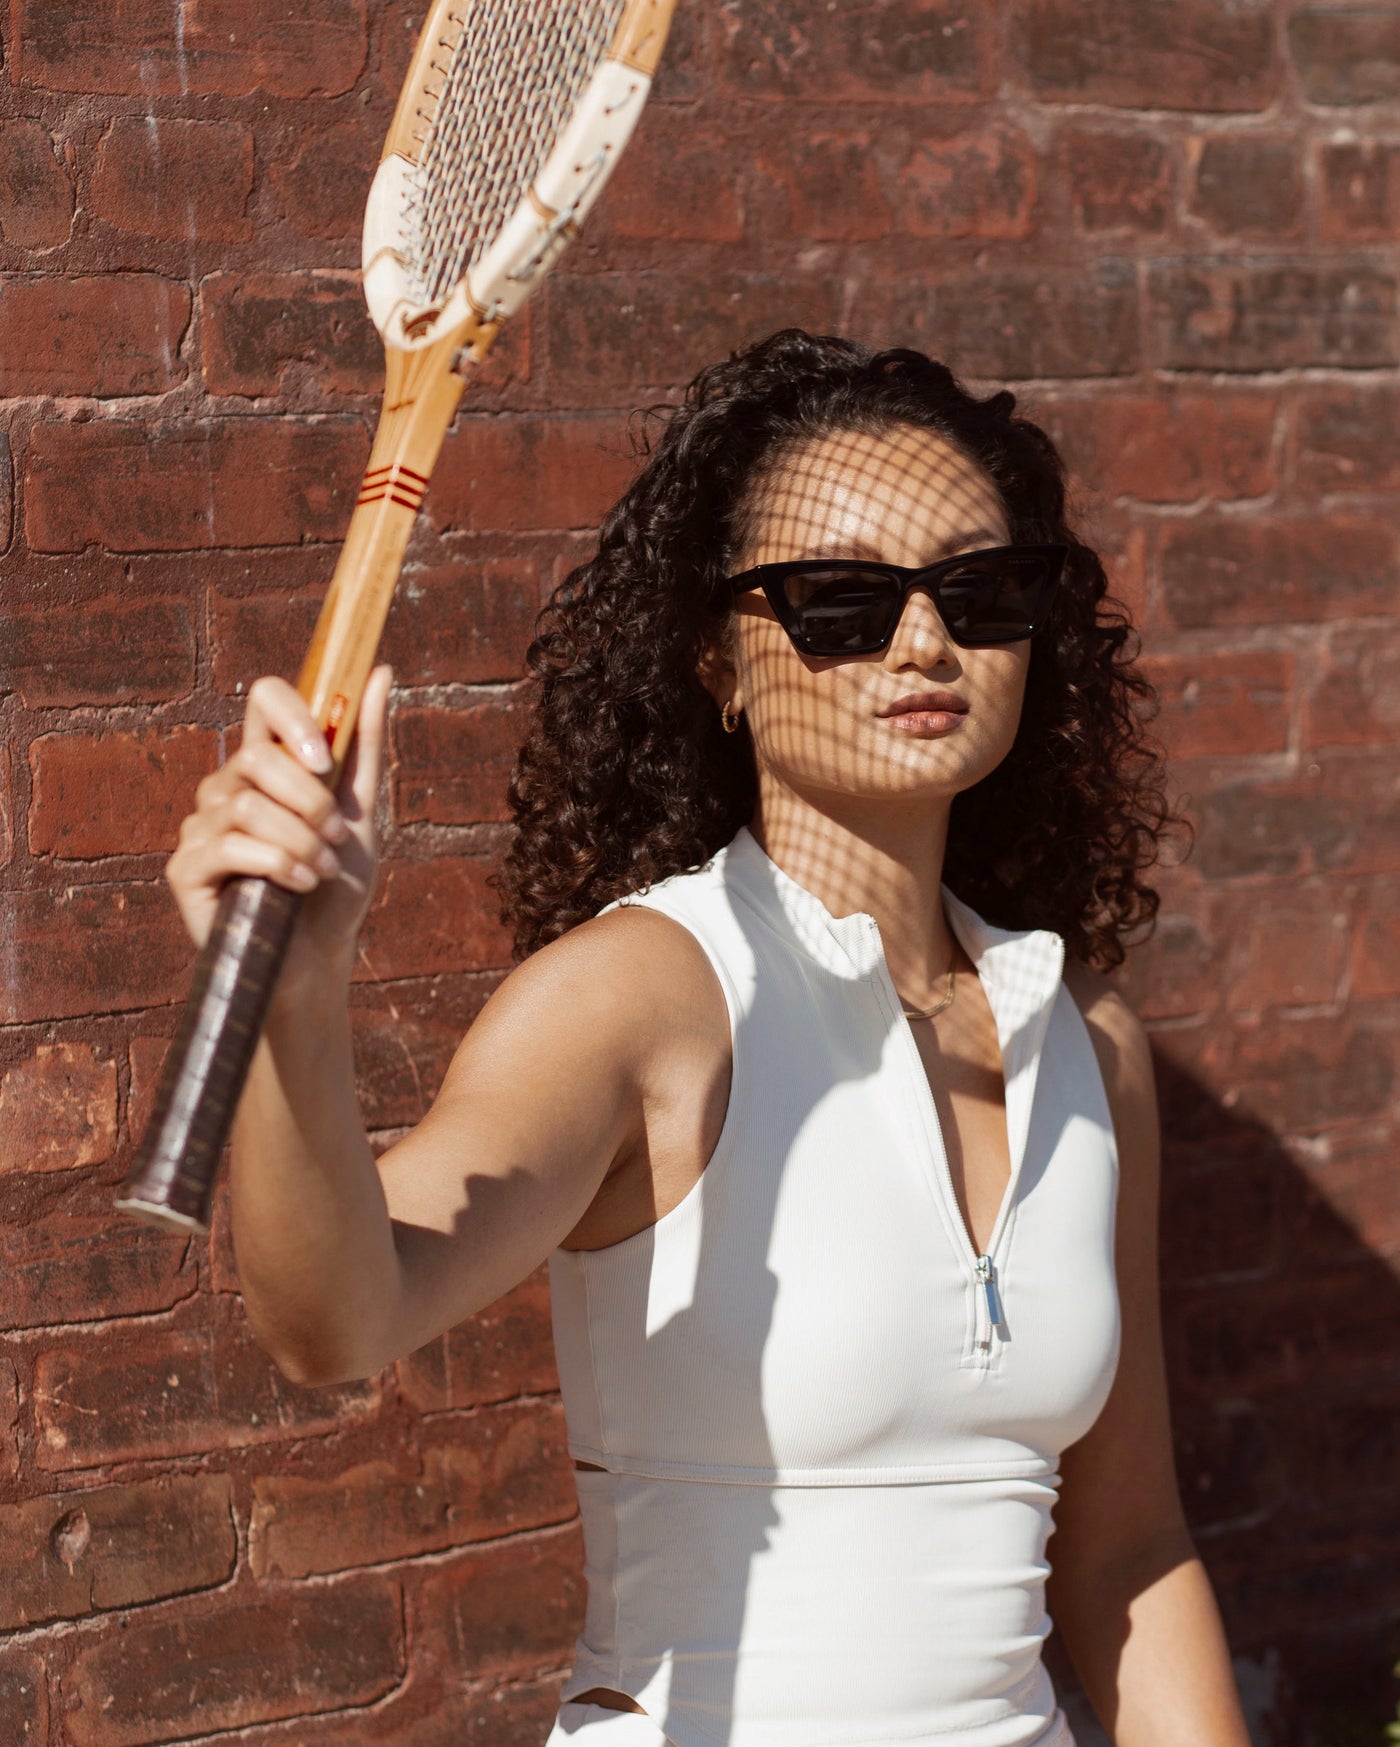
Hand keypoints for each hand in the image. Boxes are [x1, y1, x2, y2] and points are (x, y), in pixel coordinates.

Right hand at [167, 666, 391, 979]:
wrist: (320, 957)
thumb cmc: (337, 884)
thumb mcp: (361, 810)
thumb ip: (364, 742)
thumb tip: (380, 671)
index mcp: (267, 764)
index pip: (264, 699)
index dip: (293, 715)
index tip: (325, 758)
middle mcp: (226, 786)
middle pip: (257, 757)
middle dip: (311, 798)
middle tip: (336, 835)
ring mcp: (201, 826)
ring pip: (247, 804)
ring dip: (301, 840)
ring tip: (323, 871)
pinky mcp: (186, 869)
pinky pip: (228, 846)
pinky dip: (277, 864)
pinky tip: (300, 885)